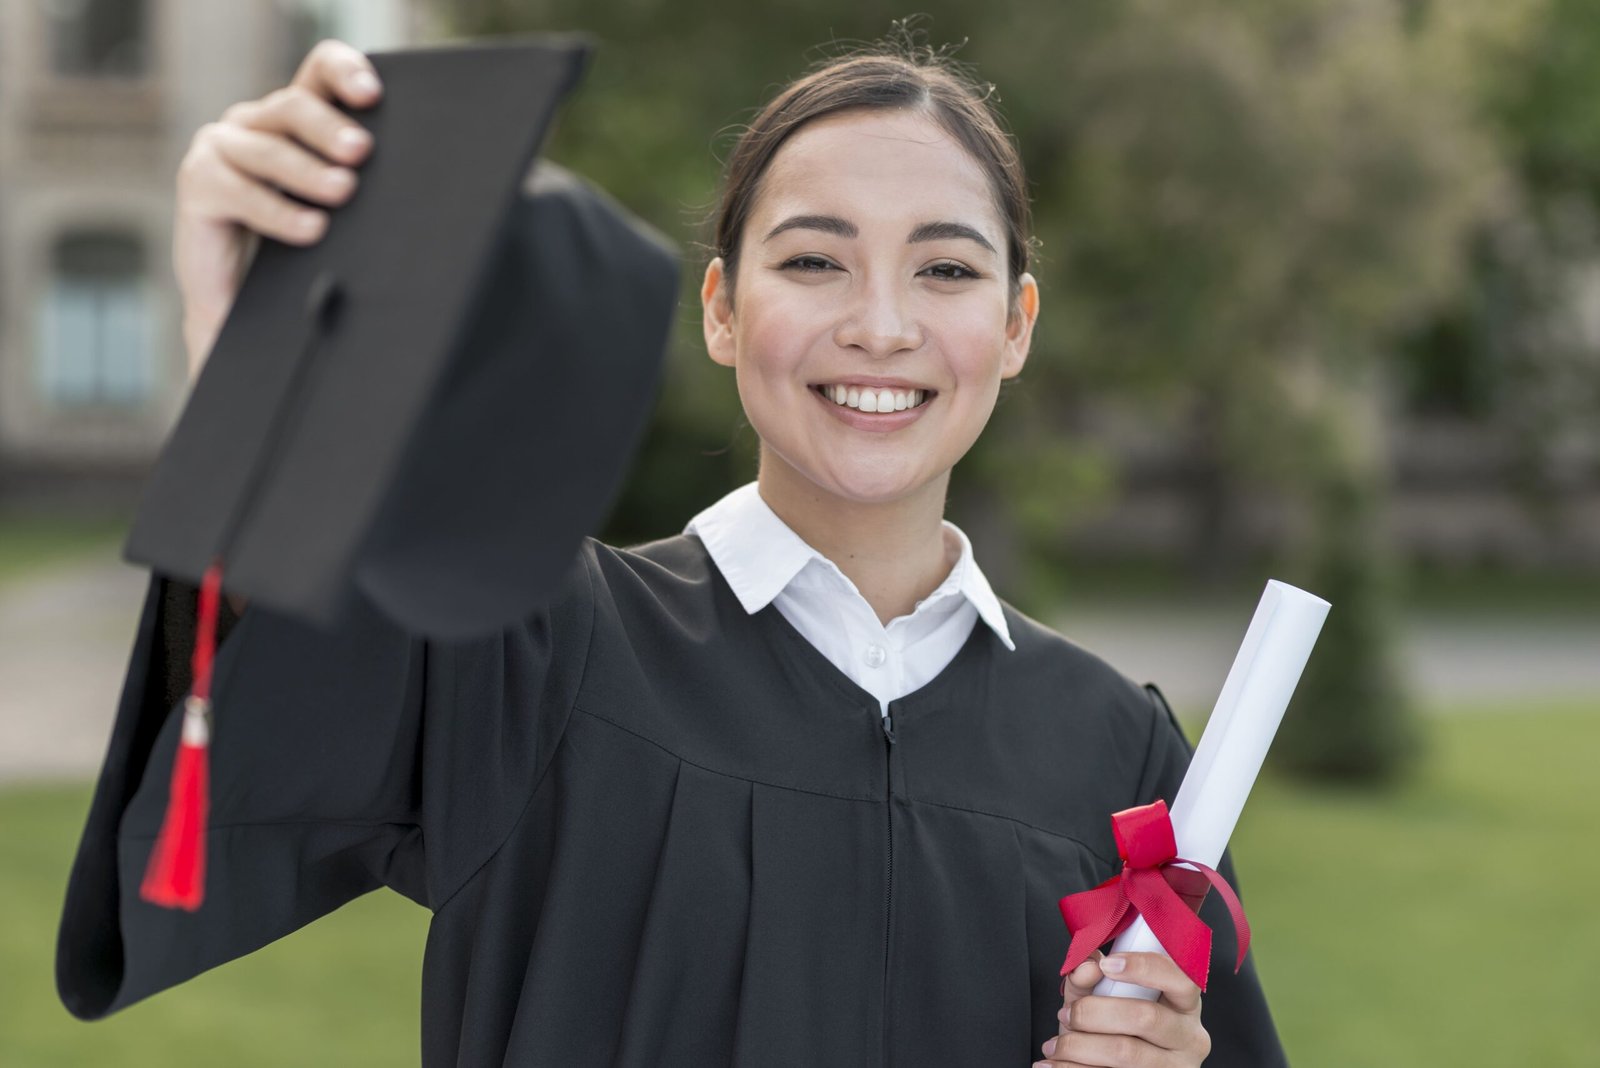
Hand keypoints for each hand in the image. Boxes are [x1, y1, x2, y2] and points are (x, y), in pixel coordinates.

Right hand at [174, 39, 381, 378]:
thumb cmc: (298, 251)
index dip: (344, 72)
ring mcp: (221, 148)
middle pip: (293, 105)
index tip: (373, 95)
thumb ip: (354, 179)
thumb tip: (412, 181)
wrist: (244, 305)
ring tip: (343, 191)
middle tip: (362, 152)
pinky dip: (278, 212)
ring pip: (268, 147)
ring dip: (308, 170)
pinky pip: (238, 191)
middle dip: (330, 128)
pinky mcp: (198, 184)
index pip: (319, 71)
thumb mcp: (334, 209)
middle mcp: (254, 122)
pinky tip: (310, 229)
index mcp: (294, 116)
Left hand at [1035, 952, 1210, 1066]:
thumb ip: (1091, 978)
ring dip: (1078, 1046)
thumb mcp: (1102, 998)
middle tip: (1066, 1014)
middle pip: (1146, 1017)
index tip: (1107, 964)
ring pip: (1125, 1053)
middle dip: (1094, 1012)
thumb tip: (1088, 967)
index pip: (1182, 979)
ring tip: (1056, 1045)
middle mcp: (1188, 1039)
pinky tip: (1056, 1064)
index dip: (1145, 968)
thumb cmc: (1112, 1029)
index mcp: (1184, 1006)